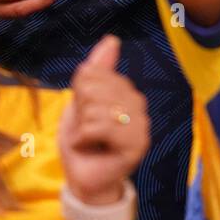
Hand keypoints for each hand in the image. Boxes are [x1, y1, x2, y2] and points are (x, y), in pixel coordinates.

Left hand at [59, 36, 149, 202]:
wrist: (84, 180)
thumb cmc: (82, 141)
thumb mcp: (82, 101)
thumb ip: (96, 70)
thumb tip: (112, 39)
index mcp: (126, 91)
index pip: (91, 72)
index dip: (77, 94)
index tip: (84, 115)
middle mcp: (139, 104)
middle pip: (93, 88)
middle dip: (79, 111)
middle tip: (86, 131)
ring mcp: (141, 124)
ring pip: (95, 108)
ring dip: (80, 128)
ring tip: (89, 141)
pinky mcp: (136, 144)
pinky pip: (99, 126)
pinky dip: (84, 139)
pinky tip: (92, 149)